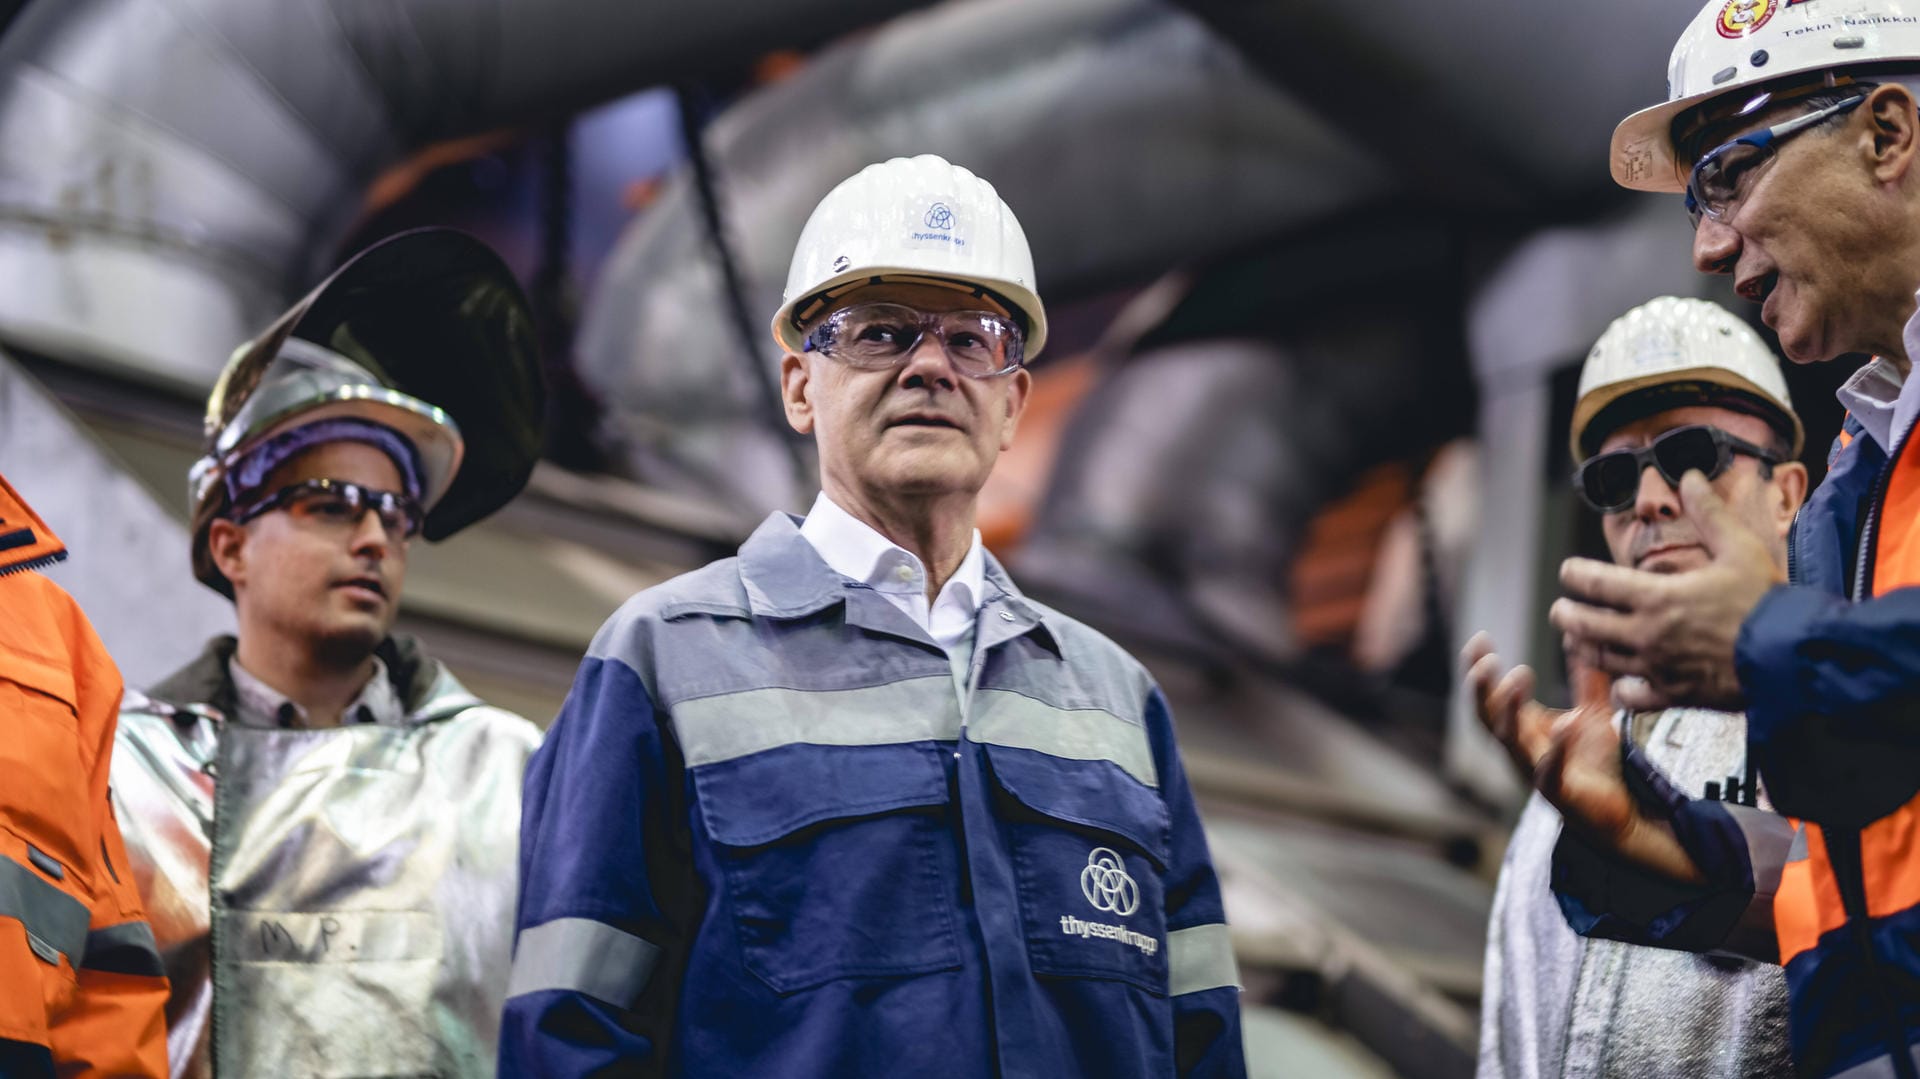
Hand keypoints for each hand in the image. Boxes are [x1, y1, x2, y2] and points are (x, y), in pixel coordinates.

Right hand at [1461, 632, 1703, 882]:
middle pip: (1485, 716)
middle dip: (1481, 687)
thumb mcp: (1591, 712)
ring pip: (1508, 739)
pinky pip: (1550, 769)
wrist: (1619, 813)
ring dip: (1508, 708)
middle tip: (1486, 658)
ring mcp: (1533, 771)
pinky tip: (1565, 722)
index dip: (1479, 669)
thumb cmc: (1596, 765)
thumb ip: (1585, 678)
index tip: (1479, 638)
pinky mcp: (1558, 792)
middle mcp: (1519, 749)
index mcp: (1522, 729)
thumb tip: (1579, 636)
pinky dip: (1556, 746)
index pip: (1489, 695)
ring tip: (1519, 675)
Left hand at [1550, 471, 1782, 710]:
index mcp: (1656, 596)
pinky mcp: (1672, 695)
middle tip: (1560, 609)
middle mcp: (1646, 634)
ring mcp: (1655, 668)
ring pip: (1599, 659)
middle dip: (1565, 614)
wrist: (1793, 656)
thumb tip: (1689, 477)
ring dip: (1583, 647)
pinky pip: (1631, 696)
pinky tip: (1622, 682)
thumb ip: (1709, 513)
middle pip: (1583, 625)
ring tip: (1576, 640)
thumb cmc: (1767, 602)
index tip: (1567, 571)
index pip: (1593, 583)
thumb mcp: (1740, 548)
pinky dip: (1621, 689)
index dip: (1573, 574)